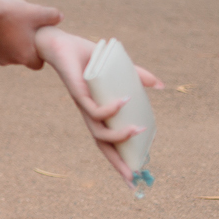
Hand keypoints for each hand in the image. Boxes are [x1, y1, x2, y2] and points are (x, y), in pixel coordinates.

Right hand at [0, 0, 59, 68]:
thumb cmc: (11, 13)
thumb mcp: (36, 12)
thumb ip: (52, 16)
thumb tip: (61, 17)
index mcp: (25, 57)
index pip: (37, 64)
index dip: (39, 54)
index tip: (37, 42)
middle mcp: (10, 60)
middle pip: (22, 58)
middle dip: (23, 47)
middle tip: (24, 31)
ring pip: (7, 52)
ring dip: (9, 44)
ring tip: (10, 26)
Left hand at [35, 26, 164, 181]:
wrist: (59, 42)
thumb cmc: (86, 57)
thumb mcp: (116, 69)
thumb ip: (137, 77)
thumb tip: (159, 86)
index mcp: (98, 111)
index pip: (108, 141)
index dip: (120, 158)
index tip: (133, 176)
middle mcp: (90, 112)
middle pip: (103, 144)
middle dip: (118, 163)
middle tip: (133, 175)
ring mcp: (83, 104)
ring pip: (99, 131)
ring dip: (120, 135)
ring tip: (139, 129)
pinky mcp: (77, 93)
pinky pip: (93, 109)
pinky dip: (110, 109)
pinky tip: (124, 101)